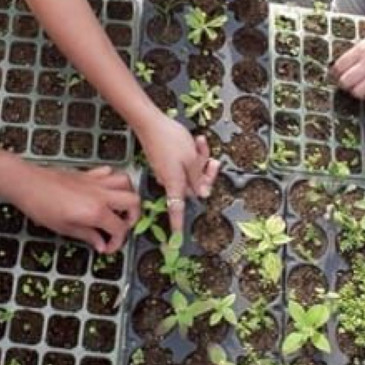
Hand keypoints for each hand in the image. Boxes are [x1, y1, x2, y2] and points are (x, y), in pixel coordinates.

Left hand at [11, 165, 138, 252]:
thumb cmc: (42, 207)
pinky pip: (110, 173)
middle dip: (133, 217)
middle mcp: (101, 194)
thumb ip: (88, 236)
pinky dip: (113, 181)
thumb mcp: (64, 228)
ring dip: (127, 195)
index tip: (107, 247)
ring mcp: (96, 181)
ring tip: (118, 208)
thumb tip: (101, 244)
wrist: (28, 183)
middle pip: (133, 201)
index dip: (117, 242)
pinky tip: (104, 192)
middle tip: (121, 227)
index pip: (120, 228)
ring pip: (126, 182)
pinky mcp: (89, 173)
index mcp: (96, 211)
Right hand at [135, 113, 219, 234]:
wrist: (150, 123)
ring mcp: (166, 171)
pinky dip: (191, 154)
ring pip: (191, 171)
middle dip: (206, 173)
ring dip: (200, 159)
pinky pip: (184, 163)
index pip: (177, 210)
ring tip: (200, 143)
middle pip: (193, 186)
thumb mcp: (191, 158)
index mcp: (175, 183)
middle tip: (213, 161)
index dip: (177, 226)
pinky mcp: (165, 162)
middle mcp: (169, 180)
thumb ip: (199, 177)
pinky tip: (194, 141)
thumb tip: (203, 194)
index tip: (176, 241)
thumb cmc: (171, 140)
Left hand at [331, 24, 364, 104]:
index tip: (339, 75)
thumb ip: (356, 52)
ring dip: (358, 92)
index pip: (338, 67)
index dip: (336, 73)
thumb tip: (341, 66)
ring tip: (363, 88)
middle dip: (345, 84)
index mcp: (361, 50)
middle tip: (351, 83)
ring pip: (357, 93)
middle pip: (345, 82)